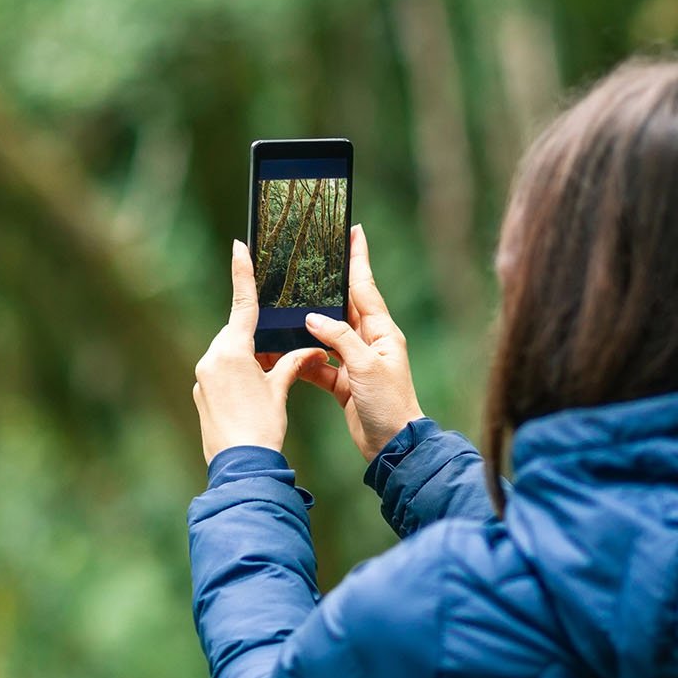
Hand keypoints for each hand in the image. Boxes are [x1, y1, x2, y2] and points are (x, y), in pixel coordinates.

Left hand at [192, 240, 326, 464]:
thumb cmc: (262, 427)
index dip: (242, 273)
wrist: (240, 466)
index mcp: (231, 351)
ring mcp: (202, 378)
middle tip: (280, 348)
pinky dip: (238, 375)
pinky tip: (253, 394)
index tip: (238, 246)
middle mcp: (211, 359)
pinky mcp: (200, 394)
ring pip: (228, 353)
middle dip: (256, 336)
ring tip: (269, 381)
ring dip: (248, 358)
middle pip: (236, 333)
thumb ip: (291, 364)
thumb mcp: (279, 391)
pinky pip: (220, 373)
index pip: (242, 305)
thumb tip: (309, 350)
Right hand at [297, 225, 425, 459]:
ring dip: (308, 325)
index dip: (358, 258)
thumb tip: (312, 318)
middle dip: (327, 285)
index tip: (353, 230)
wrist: (392, 446)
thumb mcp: (366, 367)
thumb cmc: (389, 405)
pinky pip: (319, 362)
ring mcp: (356, 361)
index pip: (366, 286)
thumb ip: (340, 338)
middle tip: (311, 259)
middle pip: (344, 306)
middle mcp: (370, 342)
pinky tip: (285, 351)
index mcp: (382, 331)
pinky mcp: (343, 382)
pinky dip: (304, 358)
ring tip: (285, 306)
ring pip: (327, 335)